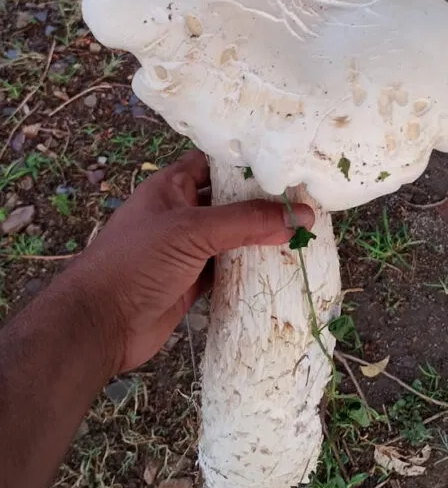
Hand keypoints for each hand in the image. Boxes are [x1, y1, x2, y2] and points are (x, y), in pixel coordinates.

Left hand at [60, 151, 314, 375]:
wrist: (99, 325)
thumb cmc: (136, 263)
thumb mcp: (192, 231)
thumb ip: (247, 221)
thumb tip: (302, 216)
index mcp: (171, 187)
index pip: (215, 163)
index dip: (248, 162)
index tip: (289, 163)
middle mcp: (180, 214)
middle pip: (230, 201)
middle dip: (265, 203)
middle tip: (308, 200)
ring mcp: (187, 250)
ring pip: (234, 237)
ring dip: (263, 238)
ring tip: (305, 232)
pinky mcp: (194, 282)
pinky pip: (231, 269)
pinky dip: (253, 269)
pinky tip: (282, 266)